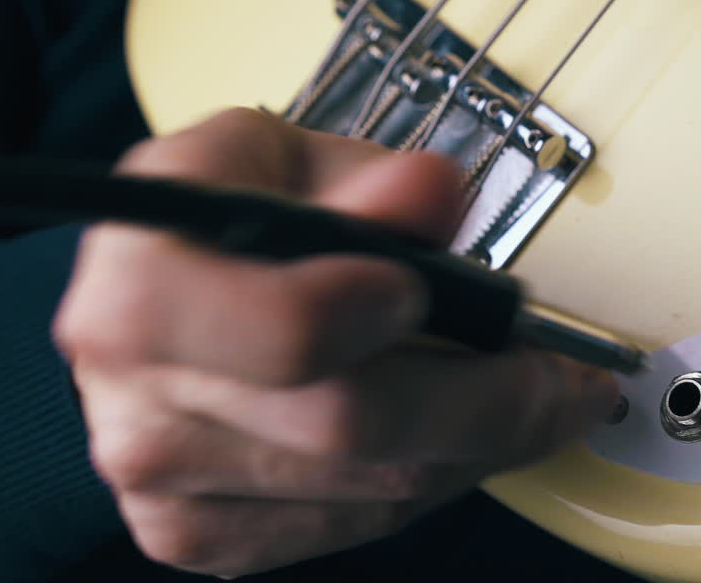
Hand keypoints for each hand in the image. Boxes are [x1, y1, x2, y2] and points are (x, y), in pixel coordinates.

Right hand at [53, 108, 618, 577]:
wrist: (155, 305)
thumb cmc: (225, 223)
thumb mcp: (286, 159)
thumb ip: (365, 176)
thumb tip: (434, 195)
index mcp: (142, 289)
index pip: (279, 334)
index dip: (368, 315)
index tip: (424, 289)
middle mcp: (137, 404)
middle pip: (354, 426)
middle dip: (492, 399)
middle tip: (563, 371)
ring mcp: (166, 489)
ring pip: (378, 489)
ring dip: (484, 445)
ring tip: (533, 396)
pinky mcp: (202, 541)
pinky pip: (361, 527)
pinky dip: (437, 481)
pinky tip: (460, 436)